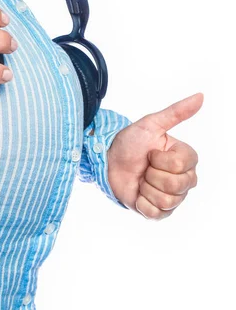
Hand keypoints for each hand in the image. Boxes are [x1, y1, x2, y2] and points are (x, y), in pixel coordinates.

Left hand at [107, 93, 203, 218]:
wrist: (108, 160)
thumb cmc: (130, 141)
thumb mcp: (151, 124)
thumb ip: (176, 112)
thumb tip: (200, 96)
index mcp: (186, 159)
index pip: (181, 165)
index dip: (160, 159)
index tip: (150, 152)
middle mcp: (184, 179)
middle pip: (176, 185)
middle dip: (152, 174)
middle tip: (145, 167)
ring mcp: (173, 197)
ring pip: (167, 200)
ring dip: (146, 188)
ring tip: (141, 179)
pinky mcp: (159, 213)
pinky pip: (156, 214)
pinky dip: (142, 203)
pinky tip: (138, 193)